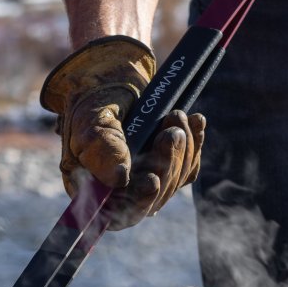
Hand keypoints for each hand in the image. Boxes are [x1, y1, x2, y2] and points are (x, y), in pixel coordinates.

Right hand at [41, 36, 205, 229]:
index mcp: (91, 187)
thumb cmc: (95, 98)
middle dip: (166, 165)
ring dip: (182, 150)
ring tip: (178, 116)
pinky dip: (194, 145)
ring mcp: (143, 180)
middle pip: (151, 199)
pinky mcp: (165, 166)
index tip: (152, 181)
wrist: (114, 74)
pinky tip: (196, 122)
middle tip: (171, 130)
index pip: (116, 212)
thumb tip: (120, 180)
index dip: (137, 203)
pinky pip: (187, 168)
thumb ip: (102, 149)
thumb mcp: (93, 120)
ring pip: (173, 183)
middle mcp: (118, 191)